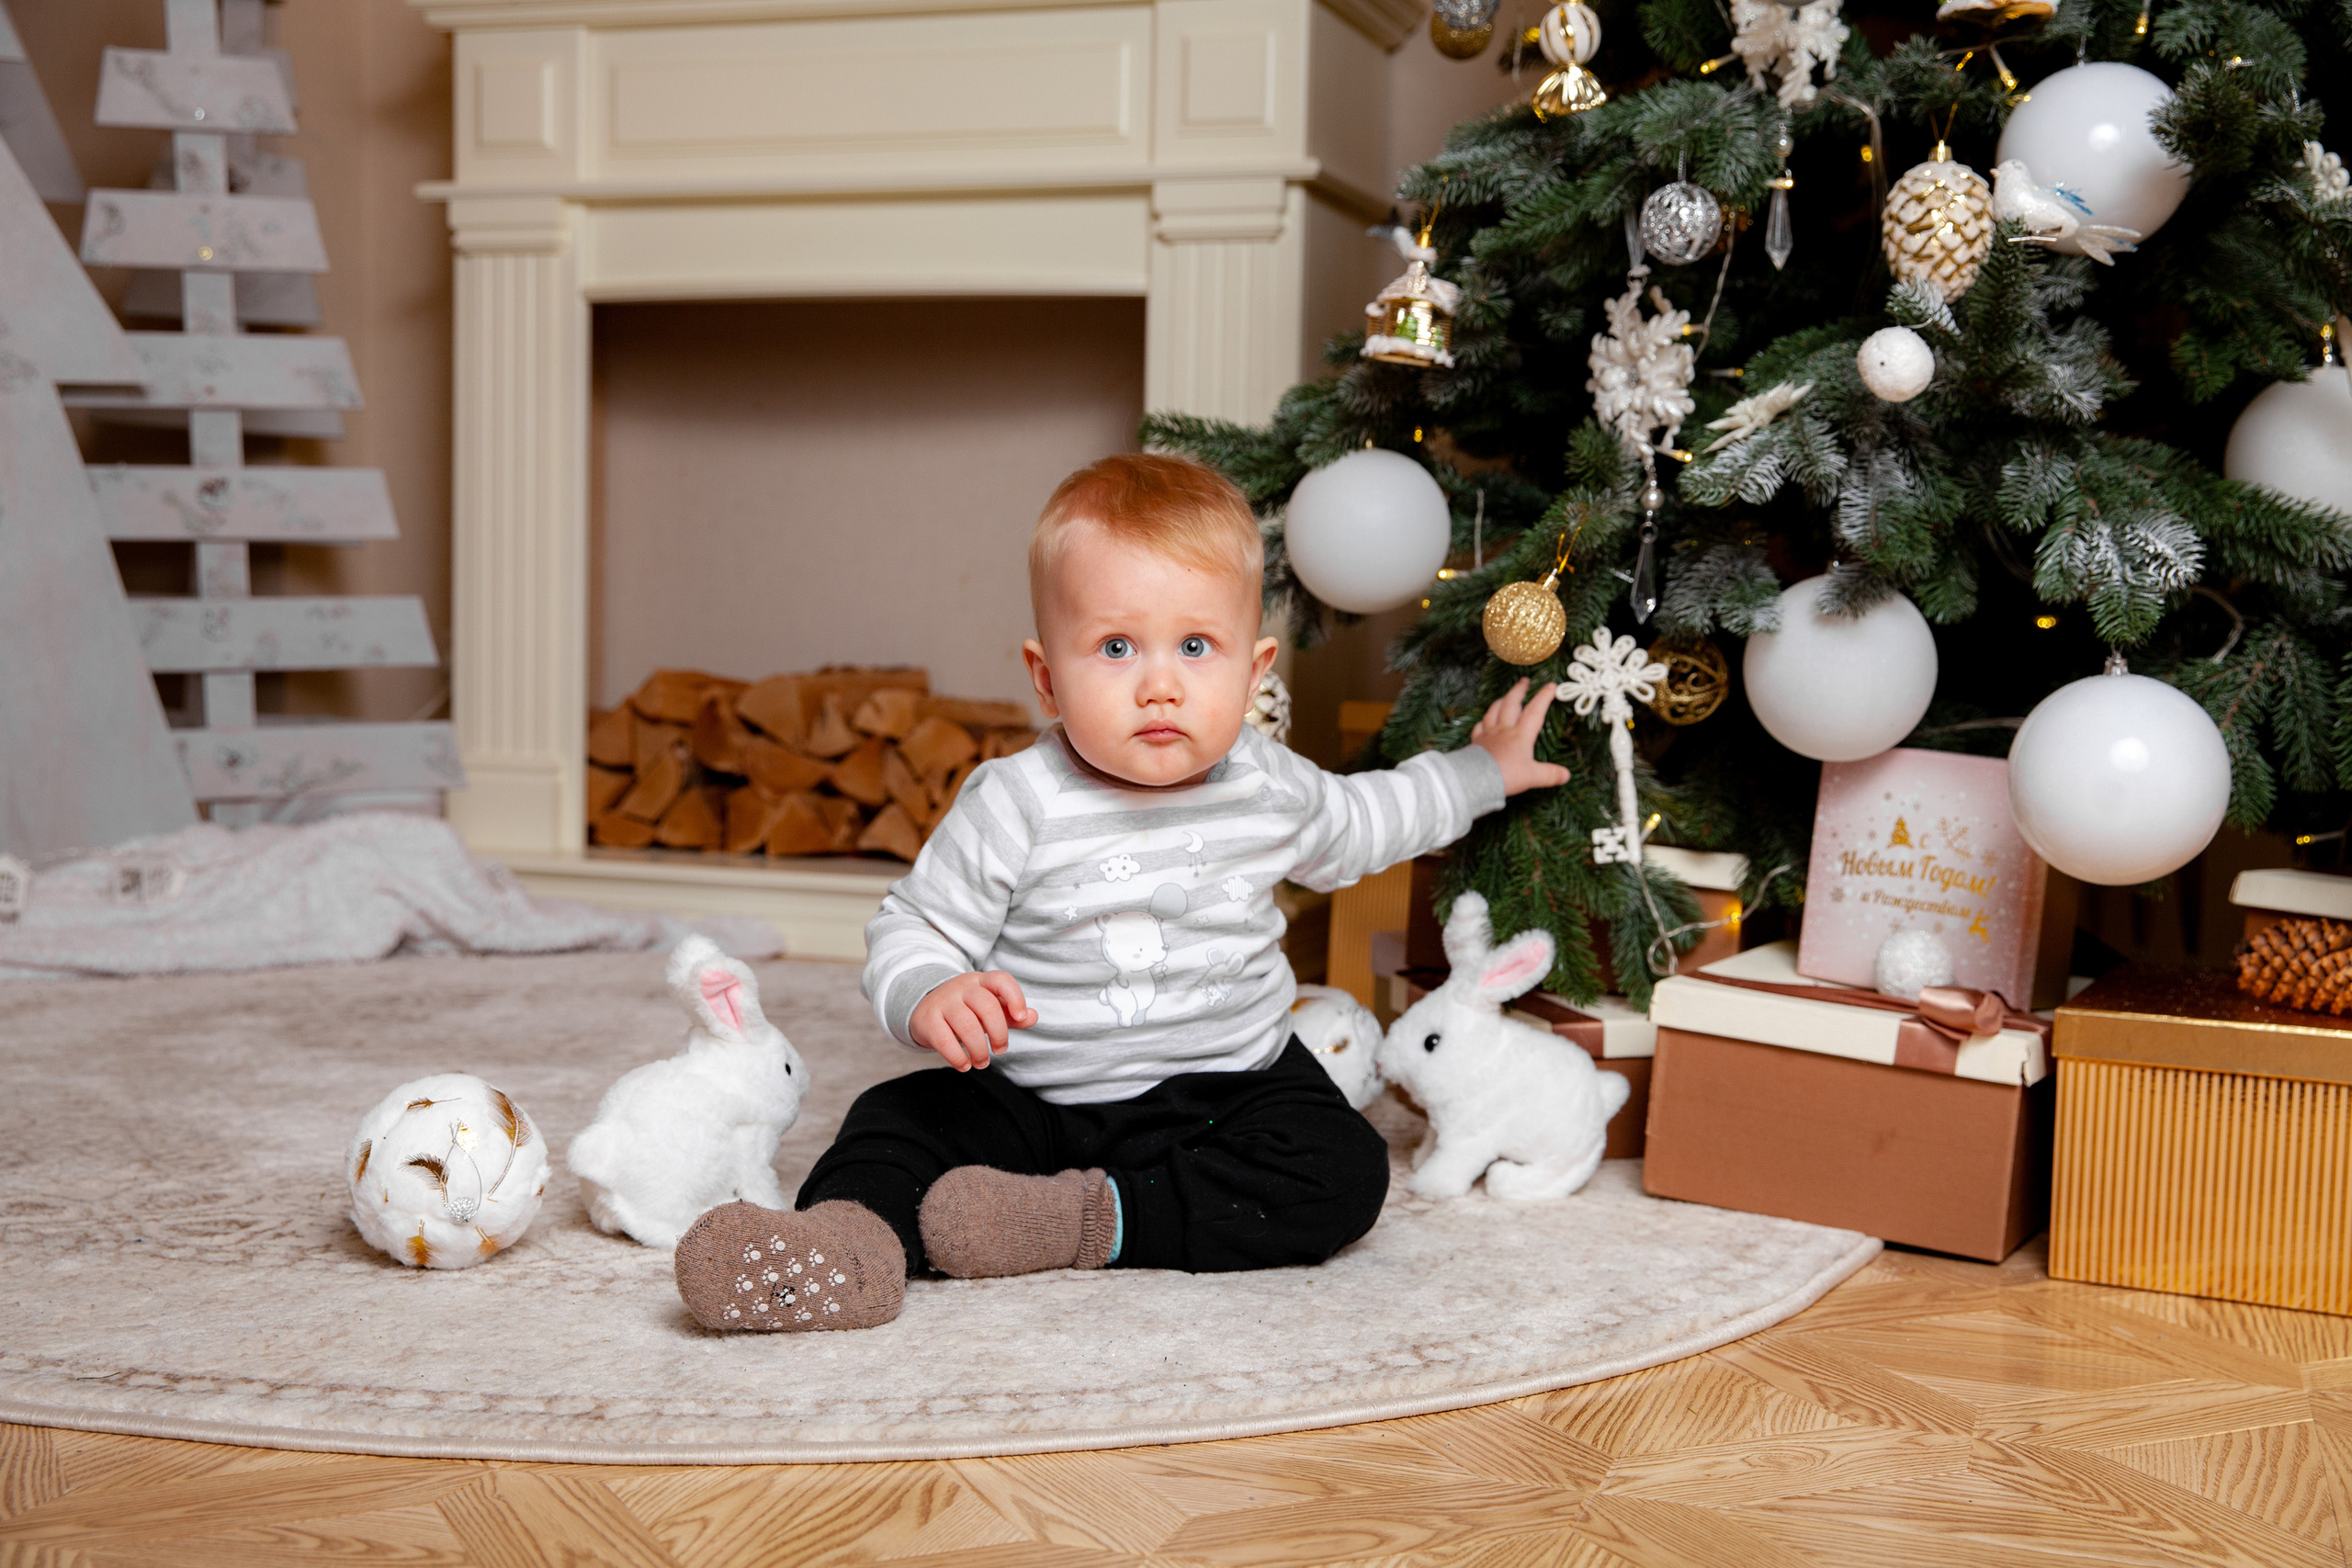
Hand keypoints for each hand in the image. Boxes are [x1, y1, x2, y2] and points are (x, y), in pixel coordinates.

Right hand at [910, 971, 1035, 1070]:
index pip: (1002, 980)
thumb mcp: (989, 1008)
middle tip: (1000, 1050)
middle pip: (987, 1007)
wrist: (924, 1008)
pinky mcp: (928, 1019)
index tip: (1021, 1017)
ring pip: (967, 1026)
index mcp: (981, 981)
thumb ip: (1011, 1014)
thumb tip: (1032, 1017)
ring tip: (982, 1062)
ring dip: (979, 1051)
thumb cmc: (966, 1010)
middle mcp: (962, 988)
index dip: (1015, 998)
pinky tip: (964, 1065)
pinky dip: (957, 1057)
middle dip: (999, 1034)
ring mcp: (943, 1002)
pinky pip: (945, 1040)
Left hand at [1471, 678, 1572, 796]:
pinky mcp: (1476, 742)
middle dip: (1519, 690)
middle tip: (1524, 681)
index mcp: (1520, 735)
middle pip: (1511, 704)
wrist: (1476, 780)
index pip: (1535, 711)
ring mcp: (1488, 734)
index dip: (1544, 697)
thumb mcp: (1532, 776)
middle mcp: (1504, 730)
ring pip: (1494, 711)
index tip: (1551, 685)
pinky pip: (1479, 727)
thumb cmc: (1505, 776)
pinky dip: (1483, 721)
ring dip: (1501, 701)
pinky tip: (1484, 720)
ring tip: (1506, 696)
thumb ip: (1550, 774)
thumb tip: (1566, 775)